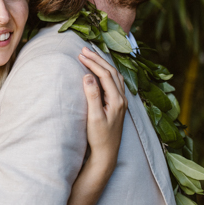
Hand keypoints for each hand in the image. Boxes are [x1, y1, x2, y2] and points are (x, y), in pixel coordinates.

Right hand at [78, 47, 127, 175]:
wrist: (107, 154)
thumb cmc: (99, 138)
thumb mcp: (93, 117)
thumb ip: (92, 96)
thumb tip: (88, 76)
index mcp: (117, 100)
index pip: (105, 74)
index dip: (93, 63)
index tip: (80, 55)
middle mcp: (122, 98)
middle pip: (111, 72)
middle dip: (98, 59)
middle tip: (84, 50)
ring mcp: (122, 102)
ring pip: (115, 76)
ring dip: (103, 64)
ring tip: (91, 56)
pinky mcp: (118, 105)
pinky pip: (115, 82)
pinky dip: (107, 72)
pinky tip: (100, 71)